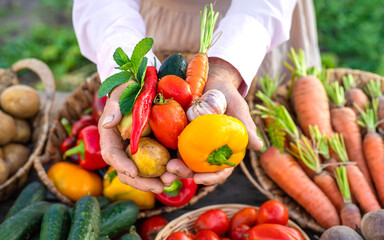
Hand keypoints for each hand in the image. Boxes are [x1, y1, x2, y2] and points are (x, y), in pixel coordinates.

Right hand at [98, 82, 164, 193]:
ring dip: (157, 181)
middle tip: (158, 186)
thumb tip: (107, 124)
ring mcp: (141, 153)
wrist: (147, 87)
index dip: (121, 165)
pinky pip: (161, 166)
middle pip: (128, 172)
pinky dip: (169, 171)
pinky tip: (179, 173)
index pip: (112, 155)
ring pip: (144, 174)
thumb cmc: (131, 89)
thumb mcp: (121, 93)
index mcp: (112, 138)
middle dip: (142, 182)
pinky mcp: (156, 151)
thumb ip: (114, 108)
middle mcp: (125, 150)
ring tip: (171, 182)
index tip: (133, 172)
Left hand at [162, 57, 262, 185]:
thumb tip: (258, 146)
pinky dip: (163, 151)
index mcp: (224, 150)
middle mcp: (207, 151)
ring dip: (172, 168)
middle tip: (172, 171)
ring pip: (182, 161)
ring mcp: (192, 143)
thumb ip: (245, 127)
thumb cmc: (228, 95)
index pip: (220, 170)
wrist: (211, 79)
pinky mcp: (178, 134)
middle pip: (197, 169)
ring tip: (164, 169)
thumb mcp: (238, 109)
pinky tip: (154, 153)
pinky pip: (170, 145)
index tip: (199, 178)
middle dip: (185, 174)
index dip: (211, 177)